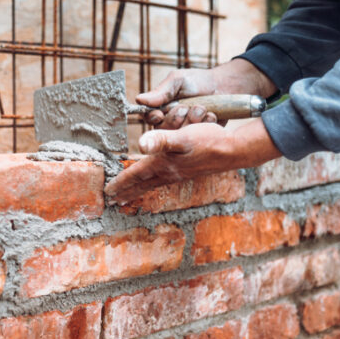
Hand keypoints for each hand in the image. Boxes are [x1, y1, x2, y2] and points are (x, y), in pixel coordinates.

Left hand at [104, 119, 280, 203]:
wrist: (232, 150)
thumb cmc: (207, 141)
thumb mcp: (182, 137)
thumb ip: (161, 139)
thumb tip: (141, 144)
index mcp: (162, 164)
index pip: (135, 175)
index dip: (120, 182)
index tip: (107, 192)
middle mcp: (168, 172)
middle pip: (141, 184)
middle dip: (126, 192)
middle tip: (113, 201)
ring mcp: (178, 174)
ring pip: (151, 184)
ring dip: (138, 190)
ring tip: (127, 196)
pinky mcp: (186, 171)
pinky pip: (162, 180)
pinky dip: (151, 183)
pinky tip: (154, 181)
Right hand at [137, 59, 276, 128]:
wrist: (225, 86)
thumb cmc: (198, 81)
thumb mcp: (177, 81)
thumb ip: (160, 92)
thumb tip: (139, 100)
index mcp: (162, 107)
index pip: (149, 118)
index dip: (153, 118)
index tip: (159, 114)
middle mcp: (172, 121)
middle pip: (163, 130)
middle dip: (175, 118)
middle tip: (185, 107)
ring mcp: (186, 129)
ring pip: (181, 134)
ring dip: (192, 119)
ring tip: (202, 108)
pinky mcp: (201, 135)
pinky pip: (199, 136)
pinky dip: (206, 123)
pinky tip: (212, 114)